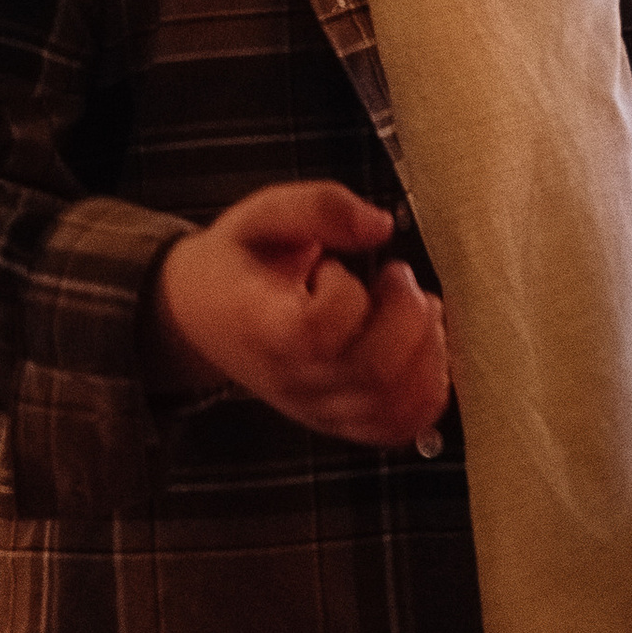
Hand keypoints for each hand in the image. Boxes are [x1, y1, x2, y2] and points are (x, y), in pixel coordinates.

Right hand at [152, 183, 450, 447]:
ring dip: (427, 349)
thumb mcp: (261, 216)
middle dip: (407, 314)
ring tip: (413, 309)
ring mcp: (319, 408)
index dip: (345, 292)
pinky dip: (428, 387)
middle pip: (374, 372)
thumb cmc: (236, 263)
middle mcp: (291, 379)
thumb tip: (380, 226)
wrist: (202, 314)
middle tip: (396, 278)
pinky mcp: (342, 421)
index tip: (335, 266)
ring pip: (397, 405)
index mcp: (262, 328)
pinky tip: (420, 344)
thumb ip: (318, 207)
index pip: (318, 331)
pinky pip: (401, 425)